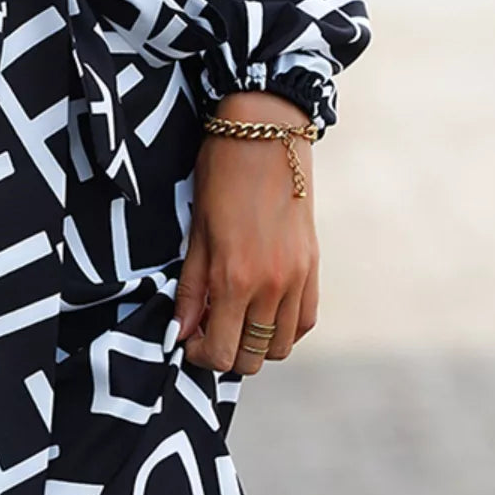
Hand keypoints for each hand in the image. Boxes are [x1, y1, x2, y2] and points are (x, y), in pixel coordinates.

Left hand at [174, 91, 319, 375]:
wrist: (265, 135)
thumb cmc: (220, 177)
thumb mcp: (195, 233)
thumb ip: (190, 289)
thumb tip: (181, 332)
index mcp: (234, 278)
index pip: (221, 353)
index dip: (200, 357)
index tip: (189, 342)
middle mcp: (272, 286)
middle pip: (252, 358)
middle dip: (226, 354)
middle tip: (208, 331)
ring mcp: (297, 278)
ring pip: (280, 346)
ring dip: (254, 343)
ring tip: (234, 319)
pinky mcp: (313, 267)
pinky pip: (304, 321)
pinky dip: (282, 327)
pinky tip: (261, 309)